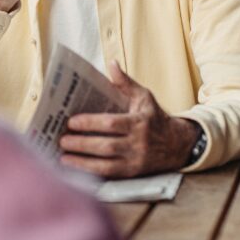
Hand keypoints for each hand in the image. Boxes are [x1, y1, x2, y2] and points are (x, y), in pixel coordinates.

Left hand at [58, 61, 200, 177]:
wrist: (177, 145)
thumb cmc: (155, 118)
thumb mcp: (144, 97)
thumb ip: (125, 82)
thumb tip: (111, 63)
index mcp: (139, 122)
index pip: (111, 123)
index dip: (90, 123)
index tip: (71, 121)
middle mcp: (138, 144)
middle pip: (107, 146)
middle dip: (82, 144)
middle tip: (62, 139)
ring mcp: (136, 161)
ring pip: (107, 165)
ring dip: (82, 162)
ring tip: (63, 156)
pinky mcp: (133, 174)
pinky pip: (110, 176)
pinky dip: (91, 173)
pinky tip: (75, 169)